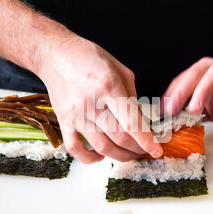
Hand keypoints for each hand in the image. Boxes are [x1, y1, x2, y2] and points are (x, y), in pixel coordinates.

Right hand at [37, 28, 162, 162]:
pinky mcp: (63, 120)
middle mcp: (92, 103)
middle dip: (136, 149)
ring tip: (127, 154)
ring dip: (118, 156)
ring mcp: (76, 114)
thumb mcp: (120, 70)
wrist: (56, 55)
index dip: (146, 141)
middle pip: (119, 138)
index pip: (131, 122)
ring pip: (101, 147)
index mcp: (110, 87)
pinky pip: (74, 148)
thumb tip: (140, 121)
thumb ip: (132, 96)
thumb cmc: (89, 58)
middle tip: (144, 151)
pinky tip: (99, 156)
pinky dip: (88, 158)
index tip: (156, 151)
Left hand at [162, 57, 212, 121]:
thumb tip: (173, 124)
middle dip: (181, 91)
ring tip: (196, 109)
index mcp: (204, 73)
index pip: (183, 80)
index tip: (160, 112)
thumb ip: (193, 113)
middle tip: (173, 109)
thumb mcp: (211, 107)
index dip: (170, 95)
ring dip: (203, 90)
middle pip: (196, 73)